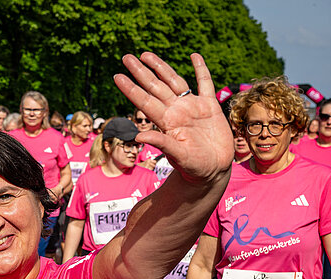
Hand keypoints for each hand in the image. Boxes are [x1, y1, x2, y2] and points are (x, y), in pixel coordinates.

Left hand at [114, 53, 232, 183]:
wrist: (213, 171)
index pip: (144, 101)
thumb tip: (137, 136)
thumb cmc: (194, 168)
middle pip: (155, 87)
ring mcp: (192, 107)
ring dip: (161, 67)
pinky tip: (194, 56)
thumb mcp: (178, 156)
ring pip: (174, 81)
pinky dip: (201, 69)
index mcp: (166, 122)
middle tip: (126, 57)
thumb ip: (161, 143)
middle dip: (141, 72)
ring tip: (146, 54)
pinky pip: (205, 83)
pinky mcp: (210, 106)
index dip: (131, 89)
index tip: (117, 76)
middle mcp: (176, 111)